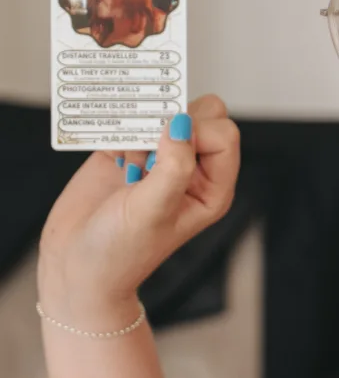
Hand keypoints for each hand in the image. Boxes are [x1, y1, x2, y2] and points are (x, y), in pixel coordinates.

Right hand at [38, 95, 238, 317]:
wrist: (76, 266)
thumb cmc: (120, 252)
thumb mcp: (152, 211)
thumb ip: (174, 167)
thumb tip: (181, 122)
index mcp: (212, 188)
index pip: (223, 136)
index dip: (198, 132)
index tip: (165, 147)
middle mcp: (190, 171)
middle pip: (202, 115)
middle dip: (172, 121)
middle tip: (147, 149)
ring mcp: (158, 159)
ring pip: (166, 110)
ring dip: (143, 125)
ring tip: (128, 162)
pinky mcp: (125, 151)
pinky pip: (130, 118)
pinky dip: (119, 126)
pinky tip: (112, 159)